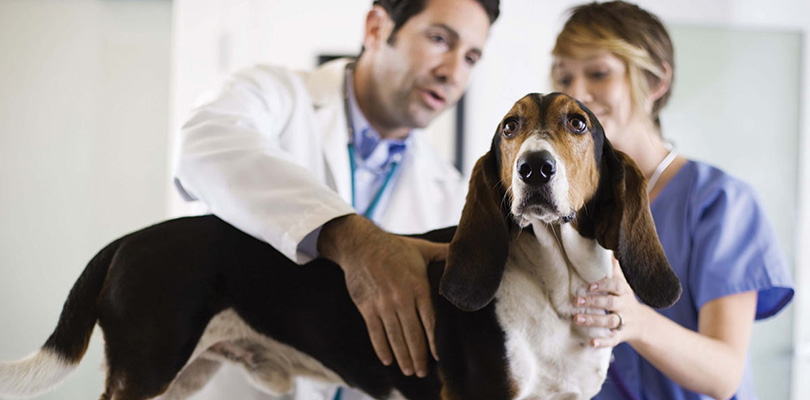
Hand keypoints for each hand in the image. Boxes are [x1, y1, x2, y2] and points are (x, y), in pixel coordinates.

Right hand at [318, 214, 446, 376]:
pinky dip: (381, 348)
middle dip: (419, 355)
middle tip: (423, 372)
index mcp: (418, 285)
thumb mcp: (423, 248)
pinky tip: (388, 360)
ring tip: (409, 371)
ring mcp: (382, 303)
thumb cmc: (395, 247)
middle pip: (412, 333)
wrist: (360, 244)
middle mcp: (401, 297)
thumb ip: (445, 254)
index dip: (434, 340)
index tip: (438, 357)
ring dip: (402, 356)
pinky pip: (375, 332)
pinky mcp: (366, 306)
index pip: (429, 319)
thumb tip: (467, 253)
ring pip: (394, 336)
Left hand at [573, 258, 647, 347]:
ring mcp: (624, 321)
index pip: (616, 286)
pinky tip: (591, 343)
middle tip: (576, 300)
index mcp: (624, 291)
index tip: (589, 285)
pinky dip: (603, 342)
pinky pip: (613, 340)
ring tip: (576, 319)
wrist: (642, 323)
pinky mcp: (621, 335)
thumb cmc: (624, 298)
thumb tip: (610, 247)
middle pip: (611, 303)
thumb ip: (614, 268)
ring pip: (610, 321)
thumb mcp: (622, 283)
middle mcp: (625, 306)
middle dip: (593, 302)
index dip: (603, 285)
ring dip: (593, 320)